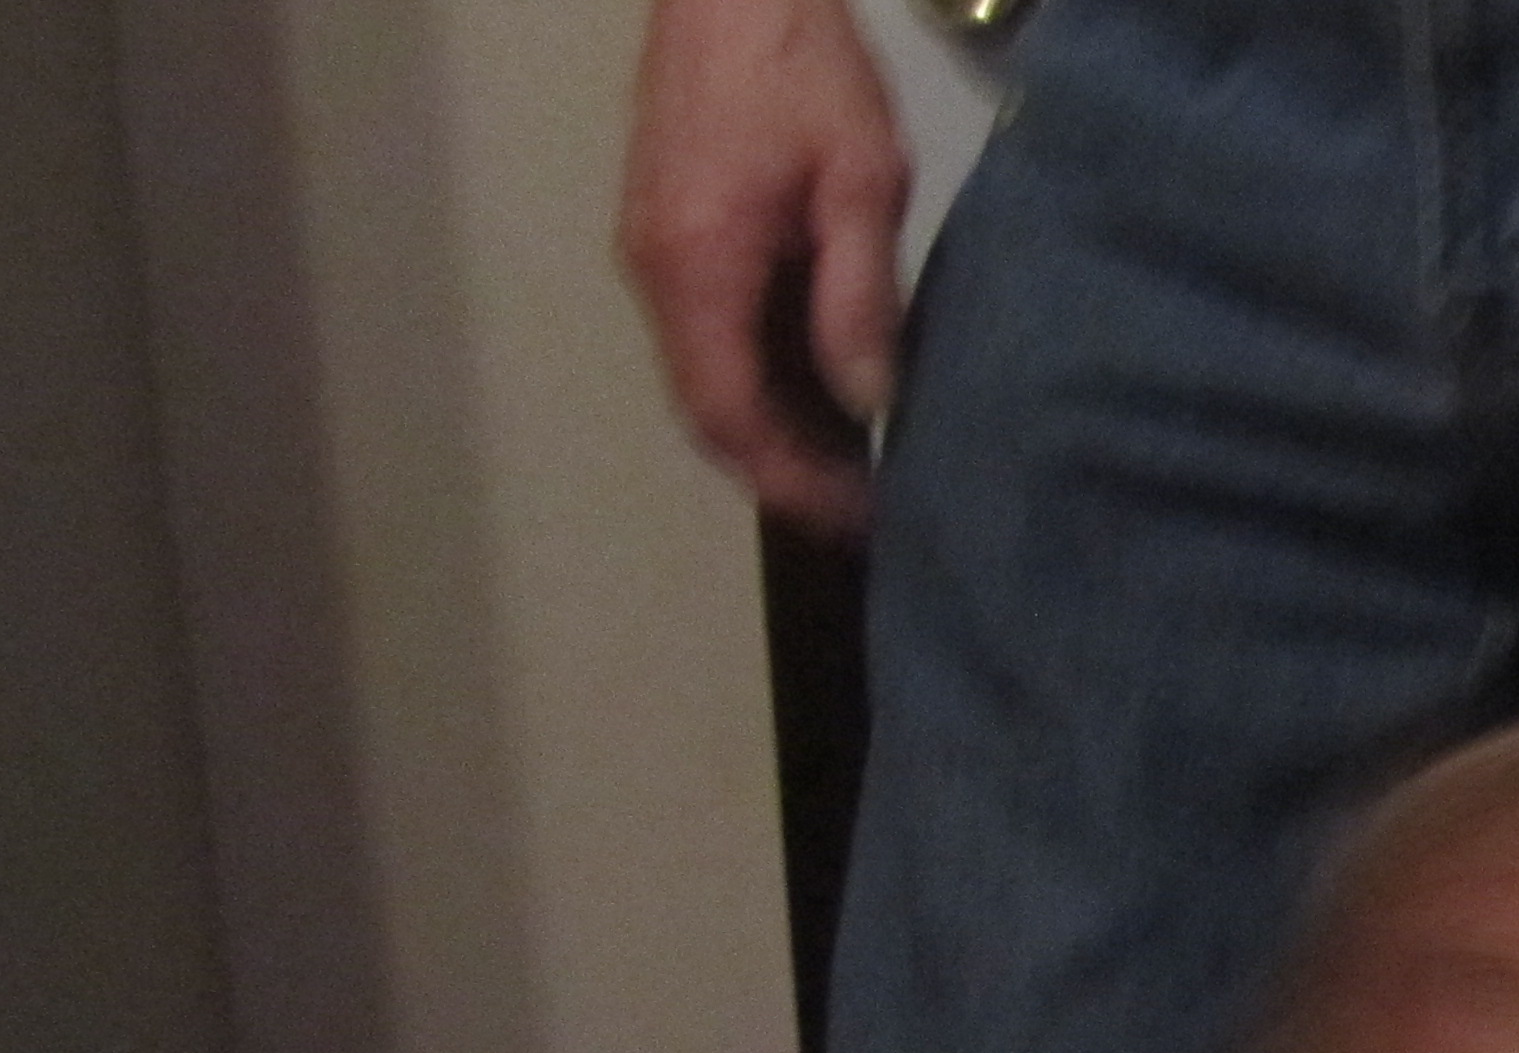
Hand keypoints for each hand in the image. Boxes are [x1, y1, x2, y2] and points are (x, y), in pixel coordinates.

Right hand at [618, 0, 907, 532]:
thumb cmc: (803, 68)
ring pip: (703, 377)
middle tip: (863, 508)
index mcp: (698, 266)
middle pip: (707, 412)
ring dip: (770, 429)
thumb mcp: (861, 181)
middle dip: (781, 471)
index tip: (859, 518)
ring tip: (853, 463)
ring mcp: (650, 253)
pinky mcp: (664, 232)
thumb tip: (868, 404)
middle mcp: (655, 272)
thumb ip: (858, 297)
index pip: (731, 416)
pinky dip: (756, 379)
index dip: (793, 481)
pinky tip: (820, 390)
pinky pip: (704, 335)